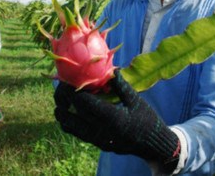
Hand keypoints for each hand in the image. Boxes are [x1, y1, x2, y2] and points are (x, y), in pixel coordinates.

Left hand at [54, 71, 179, 172]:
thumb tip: (110, 68)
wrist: (153, 145)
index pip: (83, 103)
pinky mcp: (96, 144)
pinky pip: (76, 133)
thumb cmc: (147, 120)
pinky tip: (71, 111)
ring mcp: (97, 139)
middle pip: (71, 113)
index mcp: (112, 118)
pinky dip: (69, 122)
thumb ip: (121, 86)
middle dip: (62, 98)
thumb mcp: (136, 100)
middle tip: (62, 86)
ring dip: (62, 112)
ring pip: (69, 126)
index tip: (67, 79)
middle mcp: (101, 131)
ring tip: (62, 99)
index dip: (72, 90)